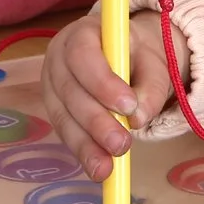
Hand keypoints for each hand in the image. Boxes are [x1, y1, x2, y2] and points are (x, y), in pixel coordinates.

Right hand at [42, 10, 187, 180]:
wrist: (125, 55)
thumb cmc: (136, 54)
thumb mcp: (152, 61)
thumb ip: (151, 85)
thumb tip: (140, 117)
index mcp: (80, 34)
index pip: (82, 55)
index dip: (101, 82)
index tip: (128, 106)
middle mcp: (58, 59)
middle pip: (70, 91)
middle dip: (96, 122)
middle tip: (121, 144)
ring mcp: (51, 86)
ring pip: (63, 117)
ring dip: (86, 145)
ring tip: (108, 168)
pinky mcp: (55, 111)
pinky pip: (66, 133)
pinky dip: (83, 152)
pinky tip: (98, 169)